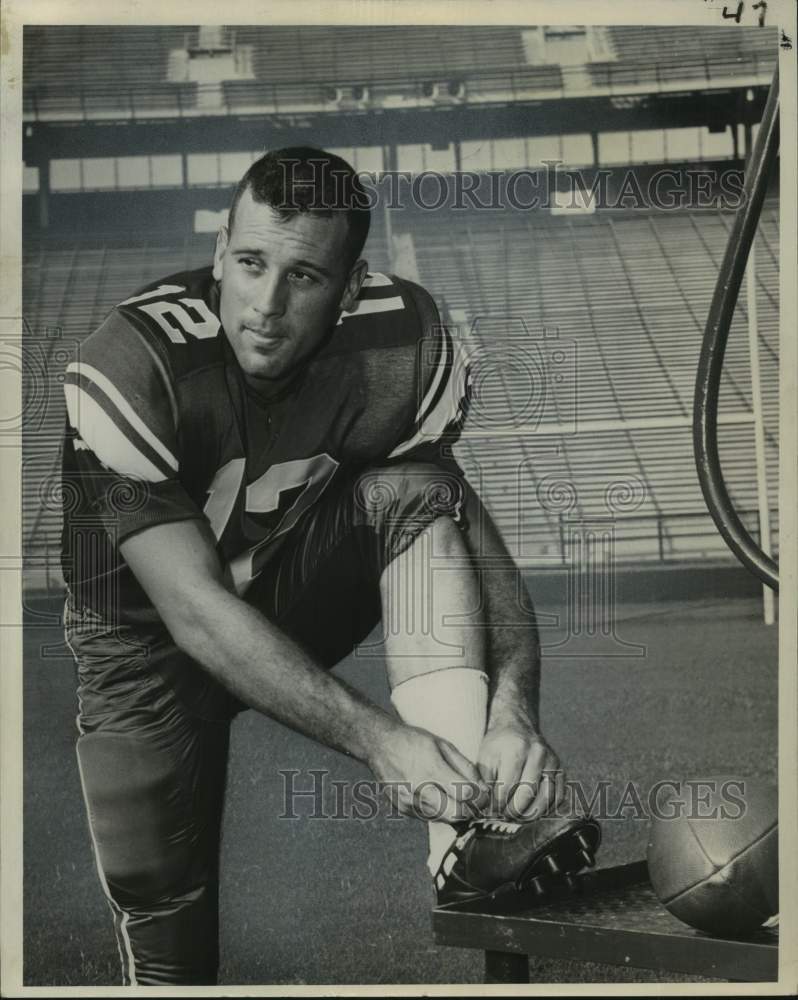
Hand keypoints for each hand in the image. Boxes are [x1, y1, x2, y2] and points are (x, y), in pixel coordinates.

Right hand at [368, 722, 491, 822]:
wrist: (380, 745)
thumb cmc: (413, 741)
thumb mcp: (443, 745)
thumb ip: (465, 767)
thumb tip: (483, 788)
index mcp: (431, 768)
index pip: (465, 793)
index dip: (480, 795)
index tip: (484, 794)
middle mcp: (419, 788)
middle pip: (456, 813)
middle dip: (471, 810)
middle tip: (476, 802)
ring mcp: (409, 801)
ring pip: (444, 818)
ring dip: (456, 812)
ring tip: (458, 798)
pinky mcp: (403, 809)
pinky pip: (429, 817)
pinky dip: (439, 811)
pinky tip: (439, 797)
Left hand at [477, 712, 564, 820]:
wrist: (517, 726)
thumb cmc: (498, 745)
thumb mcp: (485, 757)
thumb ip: (483, 782)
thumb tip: (486, 807)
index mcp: (517, 748)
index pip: (507, 787)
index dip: (497, 804)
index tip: (491, 811)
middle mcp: (538, 753)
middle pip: (527, 794)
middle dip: (513, 811)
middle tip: (503, 816)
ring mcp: (552, 761)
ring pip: (545, 798)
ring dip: (530, 814)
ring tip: (517, 816)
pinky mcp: (561, 770)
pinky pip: (558, 797)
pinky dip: (546, 810)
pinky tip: (532, 810)